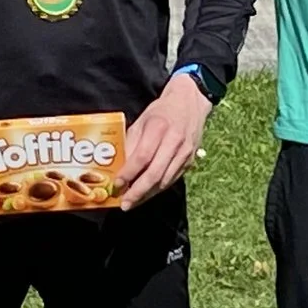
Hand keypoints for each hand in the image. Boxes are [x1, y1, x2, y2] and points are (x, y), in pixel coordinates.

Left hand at [118, 72, 213, 208]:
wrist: (190, 103)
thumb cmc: (161, 112)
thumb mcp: (141, 121)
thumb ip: (131, 143)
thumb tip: (119, 167)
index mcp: (159, 128)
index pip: (142, 156)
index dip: (129, 173)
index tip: (116, 184)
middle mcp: (174, 141)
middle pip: (155, 173)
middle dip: (138, 192)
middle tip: (124, 204)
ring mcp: (185, 152)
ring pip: (165, 180)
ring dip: (147, 194)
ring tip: (133, 202)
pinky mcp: (190, 160)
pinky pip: (172, 179)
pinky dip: (158, 189)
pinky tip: (147, 194)